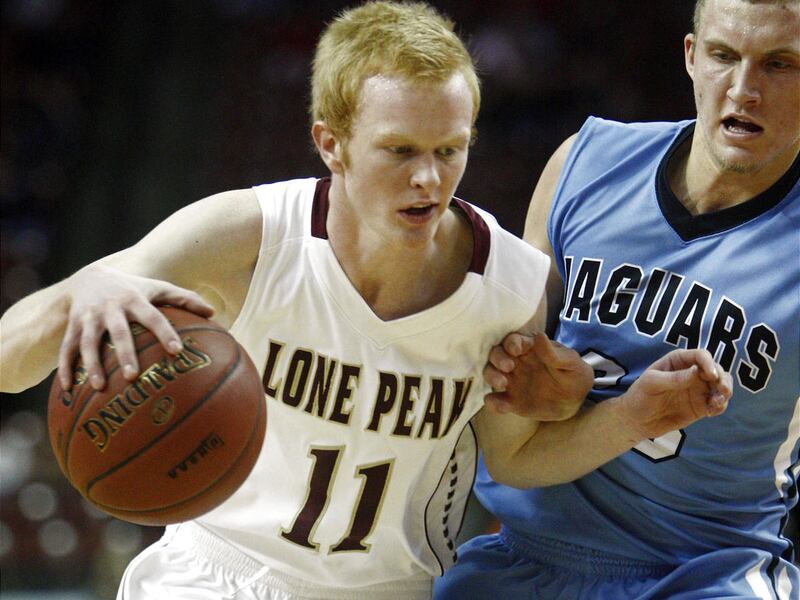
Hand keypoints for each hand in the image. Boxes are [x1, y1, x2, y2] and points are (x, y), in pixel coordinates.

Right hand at [57, 264, 214, 390]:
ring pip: (88, 342)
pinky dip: (67, 367)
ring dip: (92, 364)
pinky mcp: (73, 326)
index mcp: (135, 299)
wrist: (89, 276)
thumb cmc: (134, 288)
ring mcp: (89, 317)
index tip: (176, 350)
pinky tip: (68, 389)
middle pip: (118, 332)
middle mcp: (111, 308)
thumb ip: (185, 298)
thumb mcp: (158, 287)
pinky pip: (67, 348)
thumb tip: (214, 313)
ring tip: (99, 386)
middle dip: (124, 353)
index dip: (165, 332)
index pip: (153, 317)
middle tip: (132, 376)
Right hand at [483, 332, 592, 419]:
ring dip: (491, 376)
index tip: (515, 349)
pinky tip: (503, 406)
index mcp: (529, 348)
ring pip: (490, 373)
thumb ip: (554, 353)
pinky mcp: (510, 400)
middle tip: (508, 367)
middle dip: (497, 358)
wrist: (575, 401)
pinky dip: (494, 403)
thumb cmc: (573, 375)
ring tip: (501, 383)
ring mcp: (511, 381)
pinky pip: (495, 400)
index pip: (514, 340)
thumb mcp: (570, 363)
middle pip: (496, 354)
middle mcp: (515, 362)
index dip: (511, 342)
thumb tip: (539, 336)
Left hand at [609, 349, 731, 443]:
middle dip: (723, 378)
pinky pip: (718, 404)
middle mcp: (692, 373)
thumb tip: (697, 372)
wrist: (636, 420)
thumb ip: (674, 378)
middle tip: (721, 389)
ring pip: (721, 385)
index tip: (710, 375)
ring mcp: (698, 390)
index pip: (700, 356)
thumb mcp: (651, 384)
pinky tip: (712, 411)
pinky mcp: (701, 406)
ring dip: (726, 391)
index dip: (708, 363)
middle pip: (716, 369)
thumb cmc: (640, 396)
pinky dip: (720, 406)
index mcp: (679, 361)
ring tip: (717, 401)